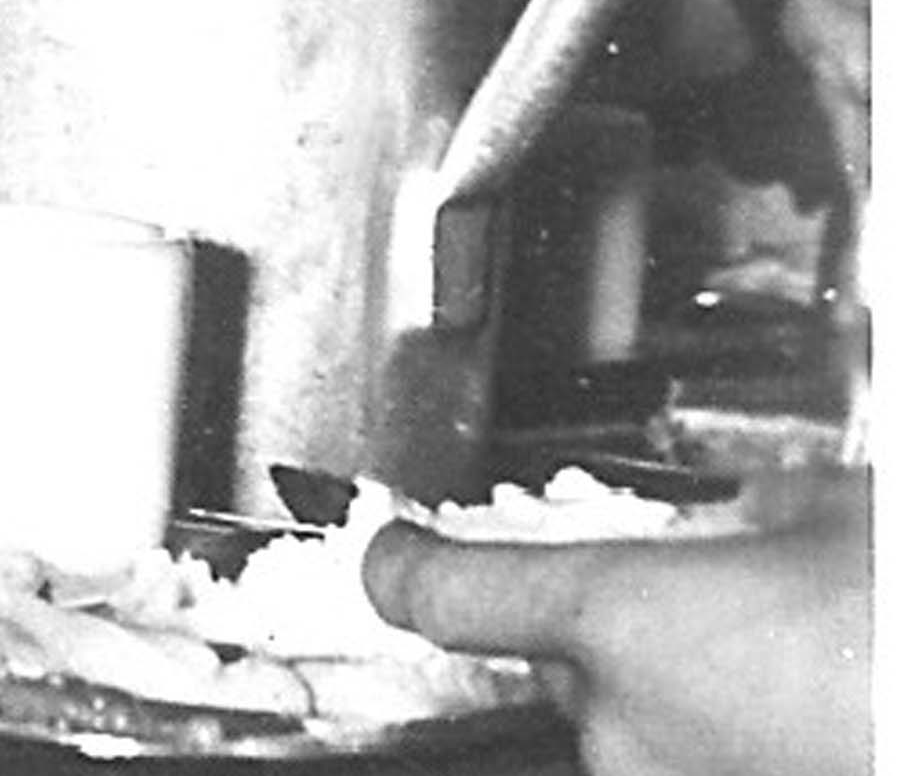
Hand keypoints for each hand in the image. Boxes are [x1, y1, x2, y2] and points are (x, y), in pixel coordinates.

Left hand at [358, 470, 869, 775]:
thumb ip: (776, 511)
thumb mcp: (850, 519)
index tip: (393, 551)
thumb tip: (765, 510)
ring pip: (645, 728)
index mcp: (623, 621)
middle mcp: (627, 728)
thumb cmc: (912, 619)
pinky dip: (746, 740)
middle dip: (637, 632)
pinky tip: (823, 706)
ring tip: (814, 666)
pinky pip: (710, 761)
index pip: (444, 591)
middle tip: (749, 610)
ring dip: (705, 697)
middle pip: (576, 664)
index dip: (408, 564)